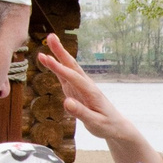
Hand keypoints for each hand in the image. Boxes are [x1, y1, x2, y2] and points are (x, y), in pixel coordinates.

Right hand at [35, 33, 151, 151]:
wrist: (116, 126)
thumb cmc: (107, 125)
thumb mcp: (95, 123)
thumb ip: (81, 112)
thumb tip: (66, 102)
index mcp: (90, 92)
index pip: (73, 77)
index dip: (59, 68)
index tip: (47, 59)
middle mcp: (86, 86)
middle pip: (72, 66)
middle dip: (61, 51)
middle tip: (51, 36)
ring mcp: (81, 87)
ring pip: (68, 68)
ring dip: (58, 55)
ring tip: (49, 42)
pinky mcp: (76, 91)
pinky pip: (65, 77)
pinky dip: (57, 68)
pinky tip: (49, 60)